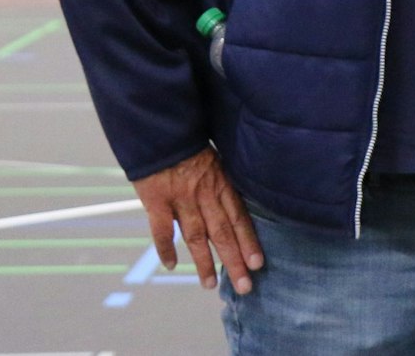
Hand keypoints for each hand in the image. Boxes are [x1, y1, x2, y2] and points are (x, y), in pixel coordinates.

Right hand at [132, 147, 263, 294]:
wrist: (162, 129)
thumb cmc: (190, 143)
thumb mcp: (216, 158)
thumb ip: (223, 182)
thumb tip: (234, 206)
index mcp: (221, 184)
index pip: (240, 218)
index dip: (249, 242)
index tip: (258, 264)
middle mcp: (204, 194)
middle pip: (223, 233)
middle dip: (234, 261)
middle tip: (245, 286)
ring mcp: (180, 198)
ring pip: (196, 236)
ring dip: (204, 262)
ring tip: (210, 284)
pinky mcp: (156, 200)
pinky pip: (161, 229)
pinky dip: (165, 248)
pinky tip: (171, 264)